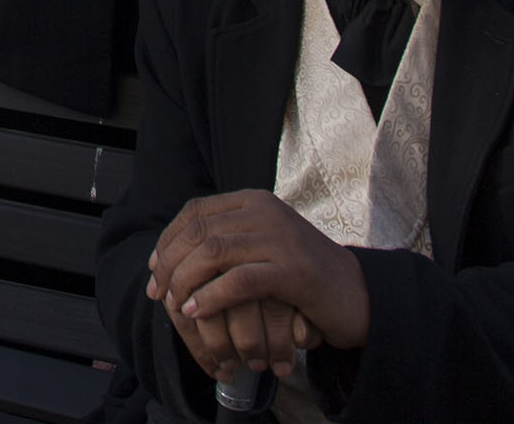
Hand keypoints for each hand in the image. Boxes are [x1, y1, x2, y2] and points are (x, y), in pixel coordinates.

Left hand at [148, 190, 370, 370]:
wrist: (358, 294)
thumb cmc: (303, 277)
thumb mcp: (262, 246)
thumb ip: (227, 242)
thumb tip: (172, 254)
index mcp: (255, 202)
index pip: (195, 211)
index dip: (168, 241)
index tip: (155, 270)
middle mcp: (266, 212)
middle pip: (198, 231)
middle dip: (170, 264)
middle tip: (158, 293)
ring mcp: (281, 239)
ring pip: (213, 253)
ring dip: (185, 281)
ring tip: (175, 305)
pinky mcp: (294, 271)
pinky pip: (239, 280)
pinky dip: (210, 297)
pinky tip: (196, 312)